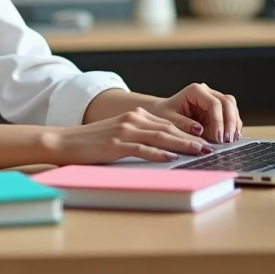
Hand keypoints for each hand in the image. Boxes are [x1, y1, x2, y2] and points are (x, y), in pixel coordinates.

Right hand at [45, 107, 214, 164]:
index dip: (187, 132)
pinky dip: (159, 153)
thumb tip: (163, 147)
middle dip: (191, 138)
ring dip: (182, 145)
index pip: (167, 124)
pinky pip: (142, 148)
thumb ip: (139, 136)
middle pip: (168, 129)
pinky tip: (171, 158)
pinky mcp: (116, 144)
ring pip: (160, 137)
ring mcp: (124, 131)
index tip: (204, 140)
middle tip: (208, 148)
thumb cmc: (93, 141)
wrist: (66, 141)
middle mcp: (132, 120)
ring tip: (198, 152)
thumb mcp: (119, 133)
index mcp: (134, 116)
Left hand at [148, 83, 242, 143]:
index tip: (218, 137)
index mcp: (194, 91)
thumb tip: (199, 130)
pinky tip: (232, 136)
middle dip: (230, 122)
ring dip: (234, 123)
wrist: (162, 112)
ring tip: (232, 140)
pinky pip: (230, 113)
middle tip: (228, 140)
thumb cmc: (164, 113)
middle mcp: (206, 92)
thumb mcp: (169, 120)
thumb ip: (184, 125)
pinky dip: (232, 125)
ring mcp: (212, 98)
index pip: (214, 103)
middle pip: (227, 102)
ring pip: (231, 106)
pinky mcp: (216, 108)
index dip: (219, 121)